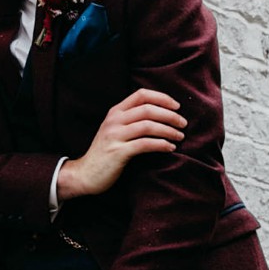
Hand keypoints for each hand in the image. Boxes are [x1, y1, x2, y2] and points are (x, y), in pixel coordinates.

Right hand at [57, 89, 184, 201]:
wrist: (85, 174)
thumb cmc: (105, 153)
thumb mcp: (115, 130)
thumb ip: (131, 120)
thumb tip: (161, 114)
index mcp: (115, 112)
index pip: (141, 95)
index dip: (162, 98)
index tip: (176, 106)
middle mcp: (114, 121)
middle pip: (148, 109)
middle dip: (170, 115)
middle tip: (183, 123)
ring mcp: (115, 136)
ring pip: (148, 125)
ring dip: (168, 130)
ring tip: (180, 136)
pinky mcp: (118, 152)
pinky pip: (145, 144)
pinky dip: (161, 144)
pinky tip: (170, 148)